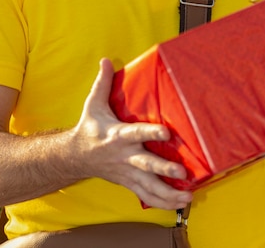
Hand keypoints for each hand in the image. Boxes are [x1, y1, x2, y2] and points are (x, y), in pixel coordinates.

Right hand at [72, 58, 191, 209]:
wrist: (75, 157)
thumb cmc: (89, 128)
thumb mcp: (92, 104)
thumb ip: (102, 83)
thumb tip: (106, 60)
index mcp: (117, 136)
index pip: (136, 133)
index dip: (151, 134)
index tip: (167, 133)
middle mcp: (124, 156)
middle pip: (146, 165)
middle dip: (164, 170)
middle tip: (182, 172)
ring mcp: (127, 172)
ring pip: (149, 186)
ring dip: (169, 194)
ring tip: (188, 197)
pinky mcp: (129, 183)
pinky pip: (147, 196)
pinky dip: (164, 203)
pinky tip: (181, 204)